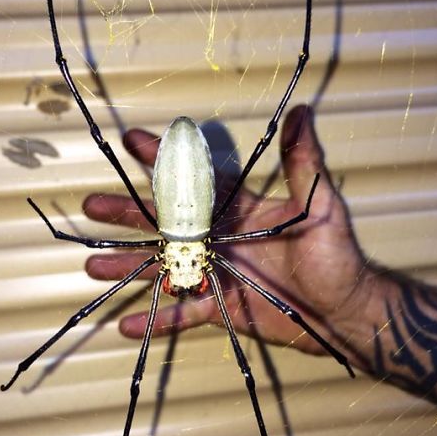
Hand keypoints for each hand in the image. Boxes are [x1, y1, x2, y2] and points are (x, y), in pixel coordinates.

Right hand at [83, 105, 369, 362]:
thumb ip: (304, 163)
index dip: (163, 160)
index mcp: (239, 209)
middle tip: (93, 204)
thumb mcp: (320, 205)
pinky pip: (182, 314)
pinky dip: (157, 319)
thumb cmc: (336, 256)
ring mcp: (217, 273)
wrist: (343, 311)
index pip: (194, 181)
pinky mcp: (220, 306)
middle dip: (128, 214)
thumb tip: (302, 112)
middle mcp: (220, 238)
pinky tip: (126, 324)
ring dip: (129, 266)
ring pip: (164, 268)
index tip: (131, 140)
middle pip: (165, 224)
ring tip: (93, 266)